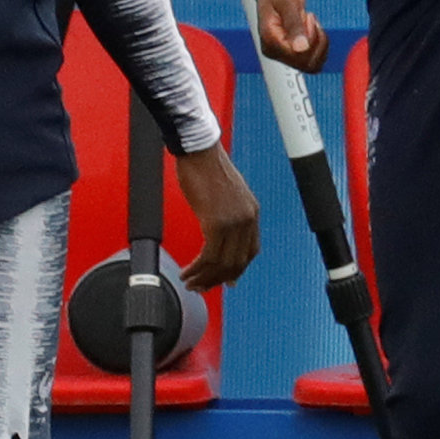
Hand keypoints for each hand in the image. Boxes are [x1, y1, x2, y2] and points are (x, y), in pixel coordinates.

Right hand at [172, 146, 261, 289]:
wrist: (199, 151)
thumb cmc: (207, 168)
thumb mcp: (227, 196)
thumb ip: (229, 217)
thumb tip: (222, 240)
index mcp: (252, 213)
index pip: (251, 252)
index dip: (237, 271)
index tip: (224, 281)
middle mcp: (247, 219)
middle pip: (237, 262)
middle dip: (217, 279)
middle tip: (201, 287)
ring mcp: (233, 221)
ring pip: (222, 263)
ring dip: (204, 278)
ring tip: (190, 283)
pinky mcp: (215, 222)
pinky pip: (209, 255)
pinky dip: (197, 268)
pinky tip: (188, 272)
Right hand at [249, 0, 327, 73]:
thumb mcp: (288, 2)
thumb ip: (294, 25)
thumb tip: (301, 49)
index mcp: (269, 41)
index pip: (299, 55)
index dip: (311, 37)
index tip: (308, 15)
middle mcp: (273, 51)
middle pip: (306, 62)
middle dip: (315, 40)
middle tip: (309, 16)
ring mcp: (282, 54)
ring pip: (312, 65)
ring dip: (319, 43)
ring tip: (310, 21)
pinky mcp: (291, 53)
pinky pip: (313, 61)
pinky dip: (320, 46)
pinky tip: (313, 28)